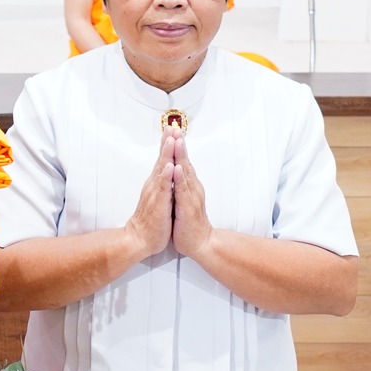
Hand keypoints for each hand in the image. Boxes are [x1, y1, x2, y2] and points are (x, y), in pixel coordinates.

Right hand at [120, 130, 175, 260]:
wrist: (139, 240)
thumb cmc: (150, 221)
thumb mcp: (158, 199)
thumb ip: (161, 185)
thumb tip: (166, 172)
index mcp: (156, 184)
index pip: (163, 160)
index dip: (168, 145)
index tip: (173, 129)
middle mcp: (154, 185)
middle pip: (162, 159)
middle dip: (167, 142)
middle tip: (171, 126)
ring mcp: (156, 193)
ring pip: (162, 170)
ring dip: (166, 154)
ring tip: (171, 139)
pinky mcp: (158, 204)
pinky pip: (163, 188)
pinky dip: (167, 177)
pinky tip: (171, 167)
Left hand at [171, 134, 213, 258]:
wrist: (200, 243)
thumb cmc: (189, 222)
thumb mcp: (182, 199)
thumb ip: (180, 185)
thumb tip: (175, 171)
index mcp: (188, 185)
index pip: (182, 161)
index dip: (176, 146)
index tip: (171, 130)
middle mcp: (192, 187)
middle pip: (185, 161)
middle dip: (179, 144)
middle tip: (175, 127)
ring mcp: (191, 196)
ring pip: (185, 172)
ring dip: (181, 156)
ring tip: (177, 140)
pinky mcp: (187, 207)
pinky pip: (182, 191)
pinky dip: (180, 179)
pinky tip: (177, 168)